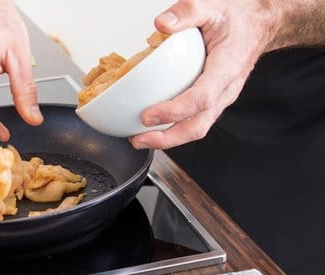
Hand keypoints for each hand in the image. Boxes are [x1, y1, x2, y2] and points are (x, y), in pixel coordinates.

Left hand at [129, 0, 280, 149]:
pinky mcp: (211, 102)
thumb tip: (161, 24)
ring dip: (167, 139)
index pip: (201, 98)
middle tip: (138, 139)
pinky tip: (151, 128)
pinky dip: (171, 129)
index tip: (149, 116)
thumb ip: (187, 12)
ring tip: (138, 139)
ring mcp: (219, 99)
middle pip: (198, 125)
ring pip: (195, 128)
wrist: (257, 26)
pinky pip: (193, 121)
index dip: (174, 111)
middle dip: (167, 138)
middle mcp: (225, 90)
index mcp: (227, 68)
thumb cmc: (237, 20)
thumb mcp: (213, 7)